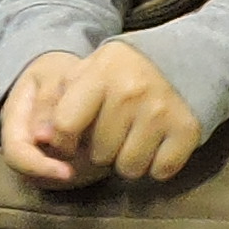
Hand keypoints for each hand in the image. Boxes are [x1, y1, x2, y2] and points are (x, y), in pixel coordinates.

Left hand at [0, 44, 205, 186]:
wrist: (190, 57)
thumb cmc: (125, 72)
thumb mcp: (89, 73)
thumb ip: (59, 103)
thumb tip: (37, 138)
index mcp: (99, 75)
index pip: (64, 126)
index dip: (64, 142)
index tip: (74, 139)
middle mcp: (129, 93)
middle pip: (98, 155)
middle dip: (102, 151)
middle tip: (115, 133)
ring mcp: (161, 111)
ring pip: (128, 169)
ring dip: (129, 161)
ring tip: (135, 139)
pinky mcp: (187, 130)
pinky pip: (160, 171)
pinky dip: (158, 165)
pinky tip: (158, 144)